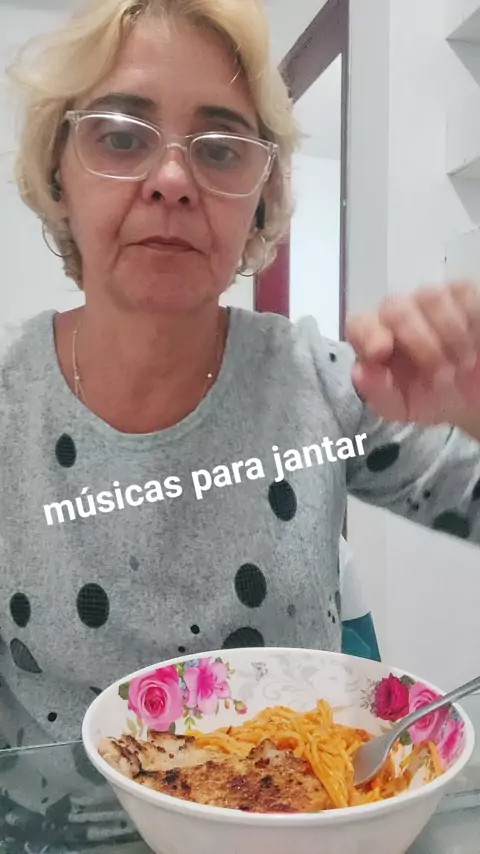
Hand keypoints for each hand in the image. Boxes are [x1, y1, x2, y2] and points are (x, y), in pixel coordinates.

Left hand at [345, 282, 479, 428]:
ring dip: (450, 337)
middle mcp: (398, 314)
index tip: (380, 352)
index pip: (359, 324)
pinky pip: (463, 296)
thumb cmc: (433, 399)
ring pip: (431, 298)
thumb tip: (359, 372)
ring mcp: (430, 299)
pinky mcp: (461, 293)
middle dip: (420, 345)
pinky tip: (474, 345)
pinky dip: (471, 326)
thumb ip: (378, 393)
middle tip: (441, 377)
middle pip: (395, 310)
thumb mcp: (404, 407)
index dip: (367, 333)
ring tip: (461, 364)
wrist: (474, 399)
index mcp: (376, 340)